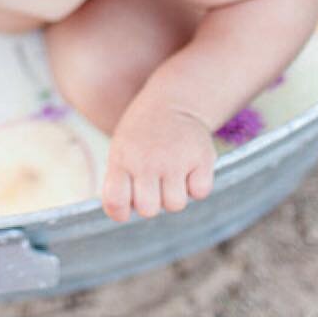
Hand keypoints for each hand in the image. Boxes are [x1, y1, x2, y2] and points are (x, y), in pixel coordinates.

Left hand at [101, 99, 215, 222]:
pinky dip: (196, 185)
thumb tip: (121, 215)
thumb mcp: (121, 152)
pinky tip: (189, 167)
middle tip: (153, 183)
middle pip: (148, 210)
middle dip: (151, 202)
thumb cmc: (142, 136)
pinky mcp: (202, 158)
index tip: (126, 203)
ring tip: (170, 173)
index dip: (120, 211)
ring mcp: (175, 159)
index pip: (115, 202)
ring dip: (174, 194)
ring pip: (175, 205)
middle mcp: (147, 160)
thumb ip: (117, 183)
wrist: (172, 103)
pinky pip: (200, 192)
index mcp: (122, 159)